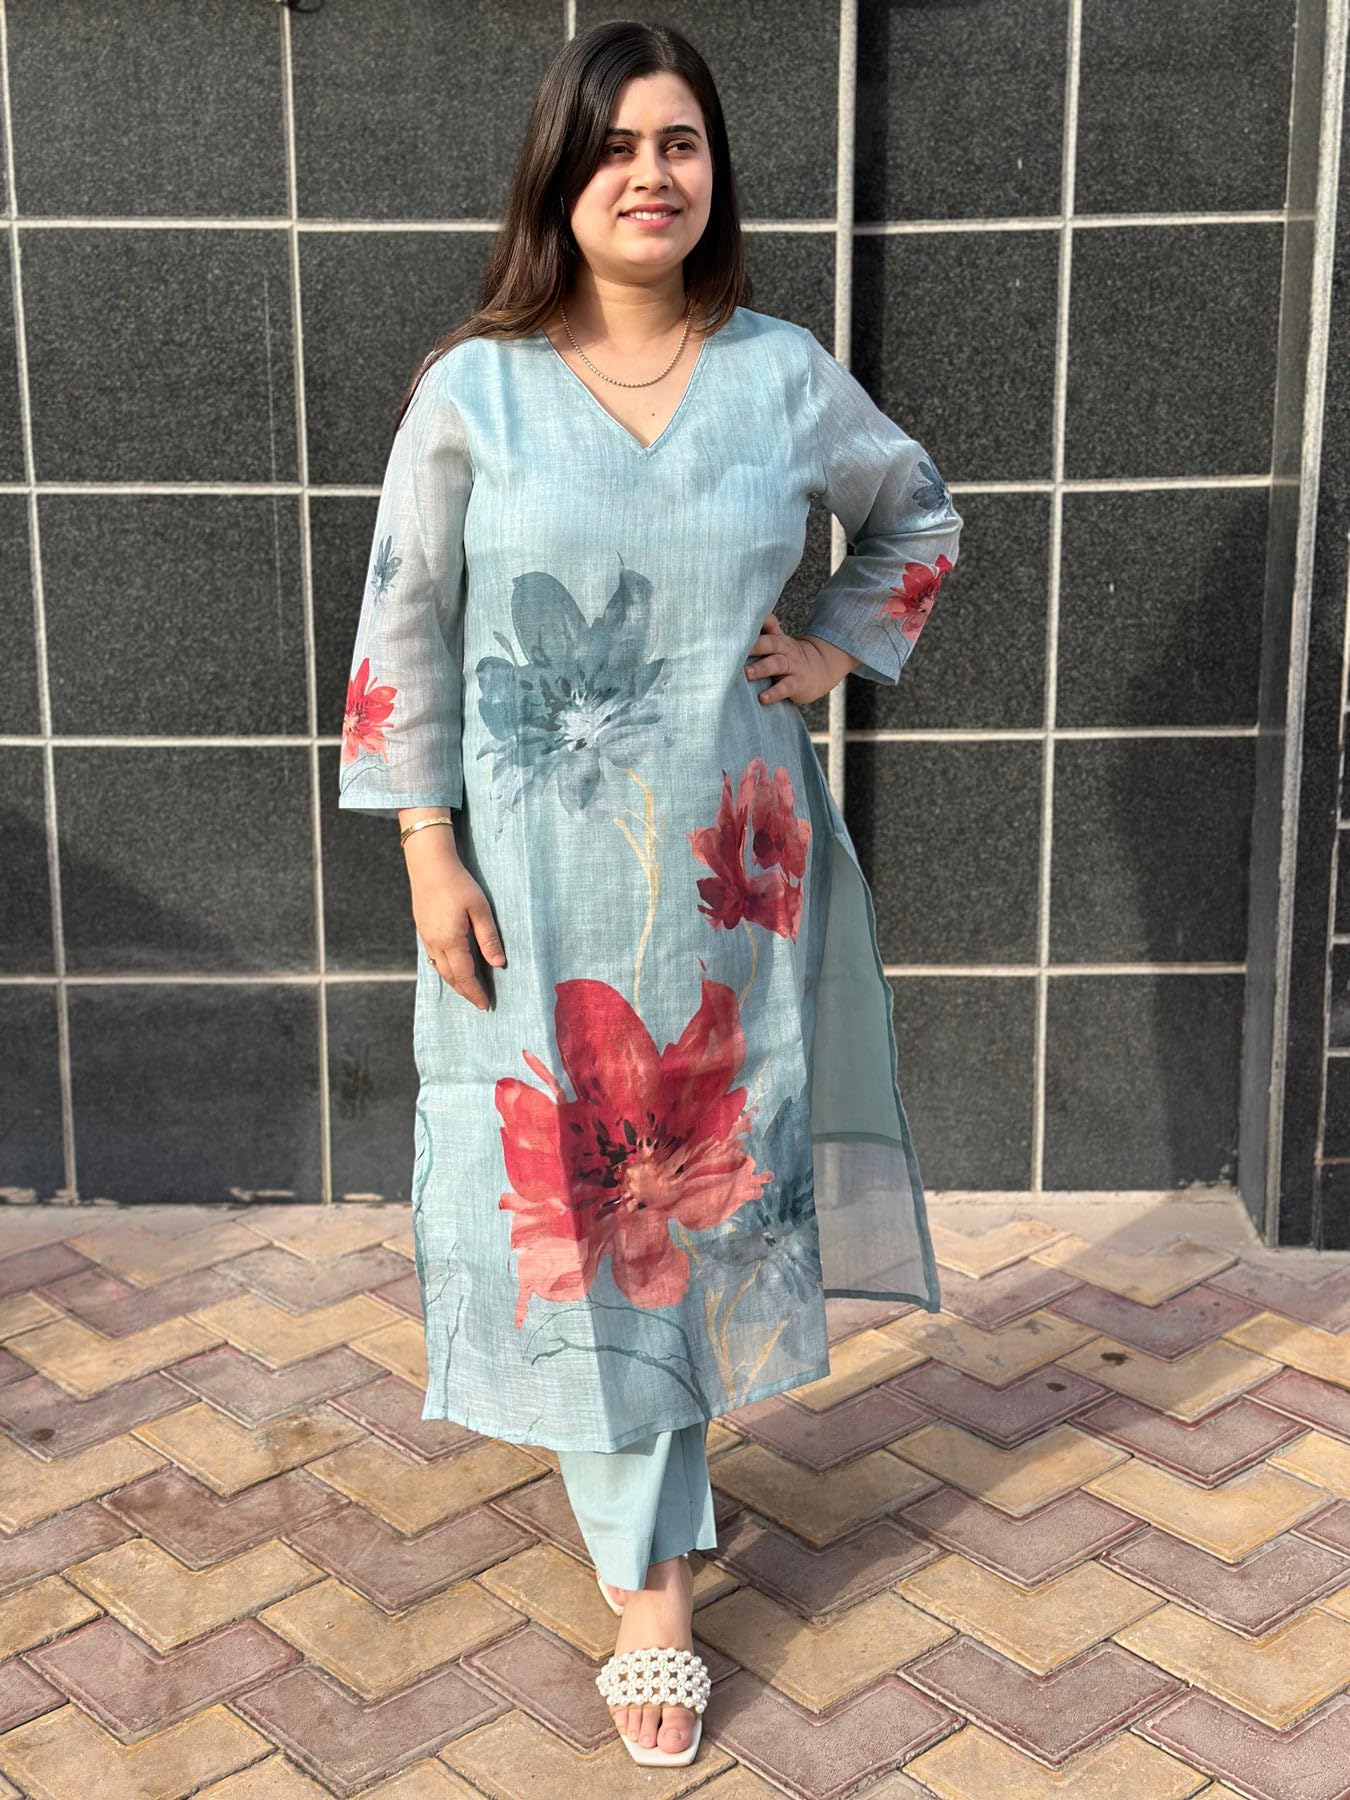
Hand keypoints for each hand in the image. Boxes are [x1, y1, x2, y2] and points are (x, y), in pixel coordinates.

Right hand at [403, 829, 505, 1010]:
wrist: (428, 863)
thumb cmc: (458, 883)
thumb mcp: (480, 909)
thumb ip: (489, 938)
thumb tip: (498, 964)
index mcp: (451, 940)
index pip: (465, 976)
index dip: (475, 992)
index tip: (485, 1005)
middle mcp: (435, 943)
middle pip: (450, 976)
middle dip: (465, 991)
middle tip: (479, 1002)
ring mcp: (425, 937)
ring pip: (439, 968)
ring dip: (454, 982)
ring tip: (468, 989)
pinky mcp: (422, 929)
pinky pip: (433, 957)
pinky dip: (444, 969)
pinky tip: (452, 967)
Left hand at [744, 611, 858, 704]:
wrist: (821, 669)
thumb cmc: (789, 656)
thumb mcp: (778, 642)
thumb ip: (762, 632)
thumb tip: (737, 622)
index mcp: (777, 639)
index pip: (767, 626)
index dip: (755, 624)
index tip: (735, 627)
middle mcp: (784, 650)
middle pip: (769, 643)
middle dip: (753, 646)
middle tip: (735, 652)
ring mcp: (792, 666)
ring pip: (776, 664)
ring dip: (761, 668)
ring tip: (747, 674)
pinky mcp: (797, 684)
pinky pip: (785, 687)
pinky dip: (774, 693)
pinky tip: (762, 698)